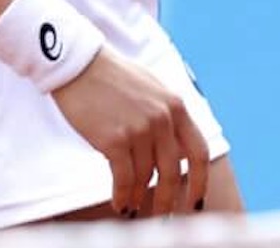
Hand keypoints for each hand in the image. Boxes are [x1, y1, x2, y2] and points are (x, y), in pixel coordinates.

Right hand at [49, 49, 210, 217]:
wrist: (78, 64)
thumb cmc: (111, 77)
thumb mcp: (151, 89)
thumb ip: (167, 115)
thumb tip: (176, 149)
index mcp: (176, 105)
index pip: (199, 151)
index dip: (201, 180)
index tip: (195, 199)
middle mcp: (162, 118)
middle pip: (173, 172)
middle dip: (167, 198)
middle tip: (162, 214)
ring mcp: (140, 129)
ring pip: (145, 177)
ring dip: (138, 197)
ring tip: (131, 207)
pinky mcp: (115, 140)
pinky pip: (124, 178)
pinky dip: (122, 195)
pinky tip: (119, 203)